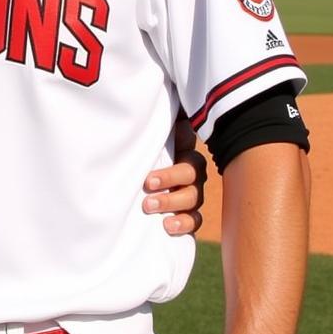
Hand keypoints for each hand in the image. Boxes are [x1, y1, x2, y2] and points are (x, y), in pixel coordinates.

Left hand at [143, 117, 207, 235]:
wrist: (137, 180)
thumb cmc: (144, 153)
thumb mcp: (150, 138)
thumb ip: (162, 125)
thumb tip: (164, 106)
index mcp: (183, 153)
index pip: (190, 158)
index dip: (172, 170)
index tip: (148, 179)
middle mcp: (191, 174)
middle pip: (191, 177)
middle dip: (169, 181)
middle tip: (146, 186)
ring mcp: (192, 193)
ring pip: (193, 199)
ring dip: (171, 203)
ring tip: (149, 207)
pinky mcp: (189, 213)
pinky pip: (195, 220)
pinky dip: (184, 224)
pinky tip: (168, 227)